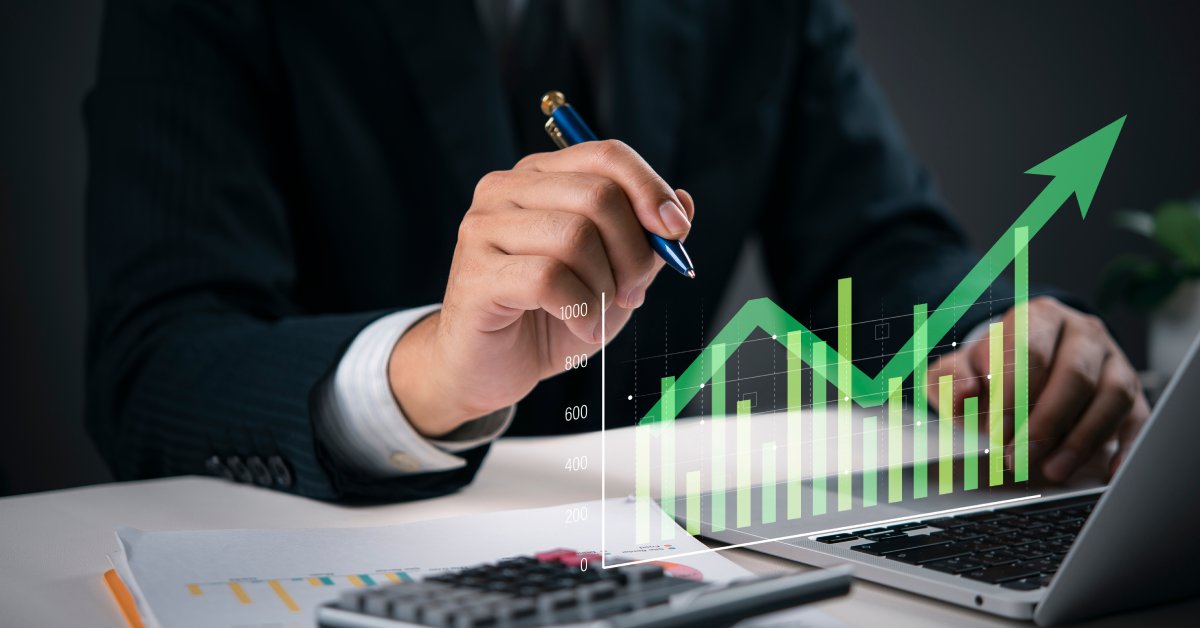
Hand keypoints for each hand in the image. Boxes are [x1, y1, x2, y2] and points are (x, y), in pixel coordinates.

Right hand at [387, 140, 694, 436]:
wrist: (488, 370)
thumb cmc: (549, 318)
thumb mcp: (612, 276)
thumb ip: (644, 240)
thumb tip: (685, 202)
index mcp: (540, 176)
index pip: (606, 156)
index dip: (650, 189)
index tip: (676, 232)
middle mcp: (506, 189)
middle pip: (598, 195)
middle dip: (634, 251)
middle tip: (633, 292)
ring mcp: (484, 227)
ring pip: (575, 236)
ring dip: (605, 285)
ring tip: (601, 313)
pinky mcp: (476, 272)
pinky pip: (549, 277)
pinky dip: (582, 310)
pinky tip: (583, 328)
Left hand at [927, 297, 1147, 482]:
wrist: (1021, 367)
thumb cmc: (988, 371)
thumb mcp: (958, 370)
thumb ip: (952, 379)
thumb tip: (963, 392)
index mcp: (1037, 318)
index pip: (1030, 352)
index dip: (1013, 396)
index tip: (997, 434)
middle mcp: (1082, 333)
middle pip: (1075, 375)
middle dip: (1045, 423)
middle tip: (1020, 458)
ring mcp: (1113, 361)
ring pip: (1111, 396)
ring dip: (1081, 439)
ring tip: (1052, 469)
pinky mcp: (1133, 393)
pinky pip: (1138, 419)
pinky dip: (1125, 447)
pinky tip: (1106, 471)